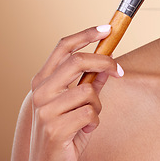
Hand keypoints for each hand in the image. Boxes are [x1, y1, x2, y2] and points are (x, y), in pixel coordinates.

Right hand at [27, 25, 123, 160]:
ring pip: (89, 90)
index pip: (63, 47)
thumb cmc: (65, 131)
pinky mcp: (55, 128)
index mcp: (43, 81)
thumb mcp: (77, 103)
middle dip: (104, 62)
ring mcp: (45, 110)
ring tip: (89, 118)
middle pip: (77, 61)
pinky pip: (90, 112)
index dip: (86, 34)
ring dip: (97, 105)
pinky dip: (94, 121)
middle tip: (119, 70)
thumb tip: (108, 63)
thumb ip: (90, 82)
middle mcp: (40, 92)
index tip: (106, 29)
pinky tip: (84, 129)